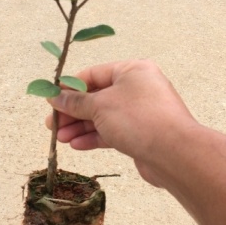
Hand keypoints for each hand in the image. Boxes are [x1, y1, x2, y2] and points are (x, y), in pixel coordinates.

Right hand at [46, 60, 197, 185]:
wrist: (174, 154)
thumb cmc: (139, 119)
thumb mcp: (100, 106)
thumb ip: (75, 102)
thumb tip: (55, 97)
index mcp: (132, 70)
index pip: (93, 74)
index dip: (69, 88)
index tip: (51, 101)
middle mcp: (139, 88)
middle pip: (97, 97)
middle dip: (73, 112)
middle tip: (52, 125)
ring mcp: (141, 112)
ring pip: (104, 116)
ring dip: (81, 127)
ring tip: (60, 138)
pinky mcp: (142, 133)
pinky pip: (113, 131)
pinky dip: (95, 137)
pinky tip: (77, 145)